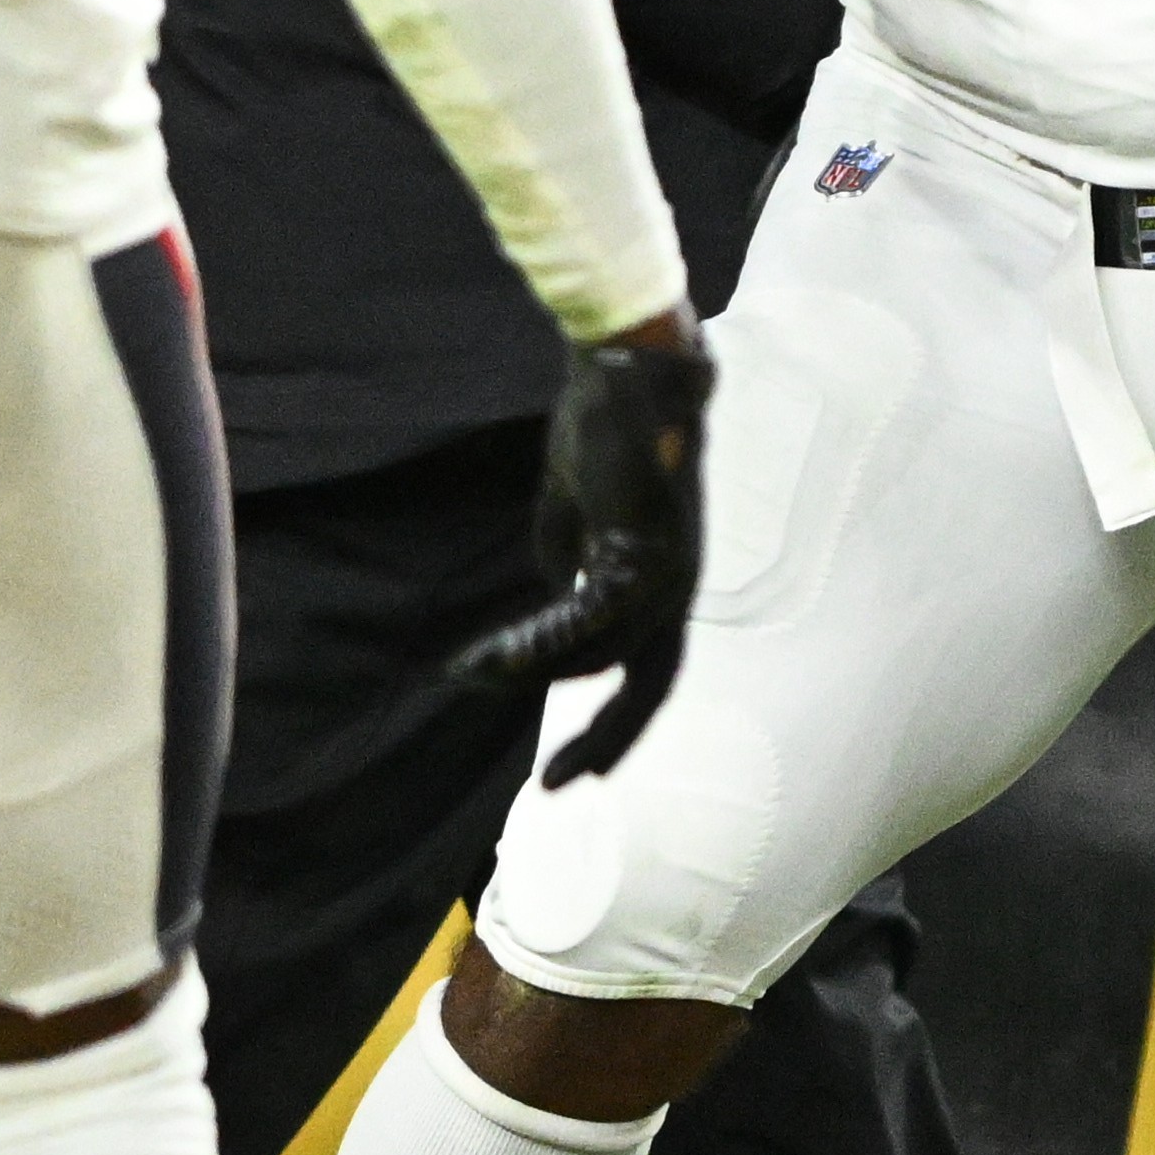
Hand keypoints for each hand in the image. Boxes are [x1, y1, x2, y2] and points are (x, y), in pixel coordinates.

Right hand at [455, 314, 712, 782]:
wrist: (626, 370)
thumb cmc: (598, 436)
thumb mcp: (570, 522)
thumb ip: (566, 577)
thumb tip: (553, 622)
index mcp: (663, 582)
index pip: (644, 668)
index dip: (611, 719)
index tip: (566, 765)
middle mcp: (679, 586)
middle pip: (651, 684)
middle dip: (607, 740)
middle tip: (555, 785)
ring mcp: (672, 571)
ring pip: (609, 655)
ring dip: (538, 671)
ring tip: (476, 674)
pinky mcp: (649, 550)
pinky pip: (595, 618)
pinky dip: (546, 642)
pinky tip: (500, 655)